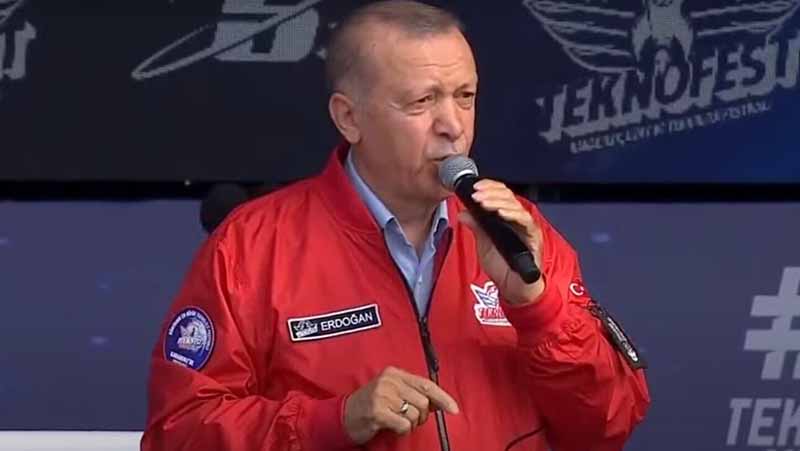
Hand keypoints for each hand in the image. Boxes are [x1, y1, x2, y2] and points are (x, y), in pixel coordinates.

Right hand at [343, 366, 458, 444]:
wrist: (343, 415)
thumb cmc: (371, 405)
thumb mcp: (392, 392)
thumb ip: (413, 393)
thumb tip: (439, 402)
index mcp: (395, 373)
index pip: (426, 384)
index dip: (443, 398)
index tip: (454, 409)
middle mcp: (389, 381)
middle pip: (423, 402)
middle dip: (421, 416)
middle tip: (411, 420)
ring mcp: (382, 395)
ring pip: (415, 414)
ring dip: (411, 424)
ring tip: (398, 422)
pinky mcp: (377, 411)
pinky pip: (404, 425)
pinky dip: (402, 430)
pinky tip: (392, 427)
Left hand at [458, 179, 545, 304]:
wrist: (515, 288)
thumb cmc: (504, 267)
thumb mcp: (484, 245)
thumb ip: (477, 228)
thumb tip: (463, 213)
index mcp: (507, 218)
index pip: (500, 194)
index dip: (489, 187)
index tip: (474, 187)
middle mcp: (518, 219)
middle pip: (507, 196)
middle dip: (490, 192)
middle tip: (476, 194)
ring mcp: (527, 227)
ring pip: (515, 206)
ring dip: (497, 202)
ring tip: (483, 202)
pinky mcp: (533, 237)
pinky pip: (525, 221)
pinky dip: (512, 215)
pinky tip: (500, 213)